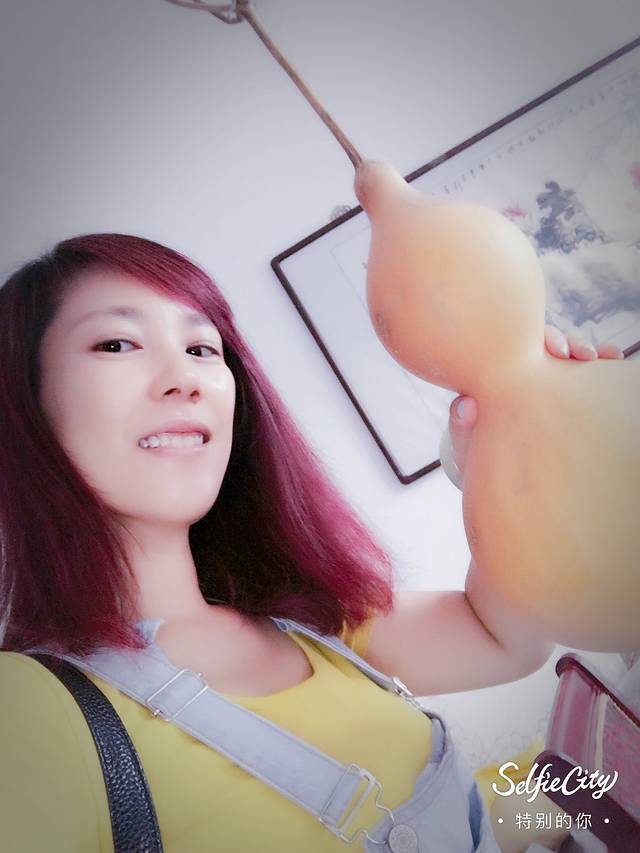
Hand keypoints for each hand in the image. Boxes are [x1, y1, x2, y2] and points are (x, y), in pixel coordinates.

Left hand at [443, 325, 624, 485]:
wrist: (488, 466)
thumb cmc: (474, 451)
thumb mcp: (464, 441)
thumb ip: (460, 424)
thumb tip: (466, 403)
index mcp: (493, 374)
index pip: (512, 347)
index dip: (536, 342)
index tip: (558, 350)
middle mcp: (518, 370)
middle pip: (542, 344)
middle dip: (565, 342)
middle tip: (579, 355)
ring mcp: (540, 379)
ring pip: (564, 355)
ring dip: (585, 350)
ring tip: (605, 356)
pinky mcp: (558, 390)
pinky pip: (579, 374)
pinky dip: (597, 363)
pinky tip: (614, 359)